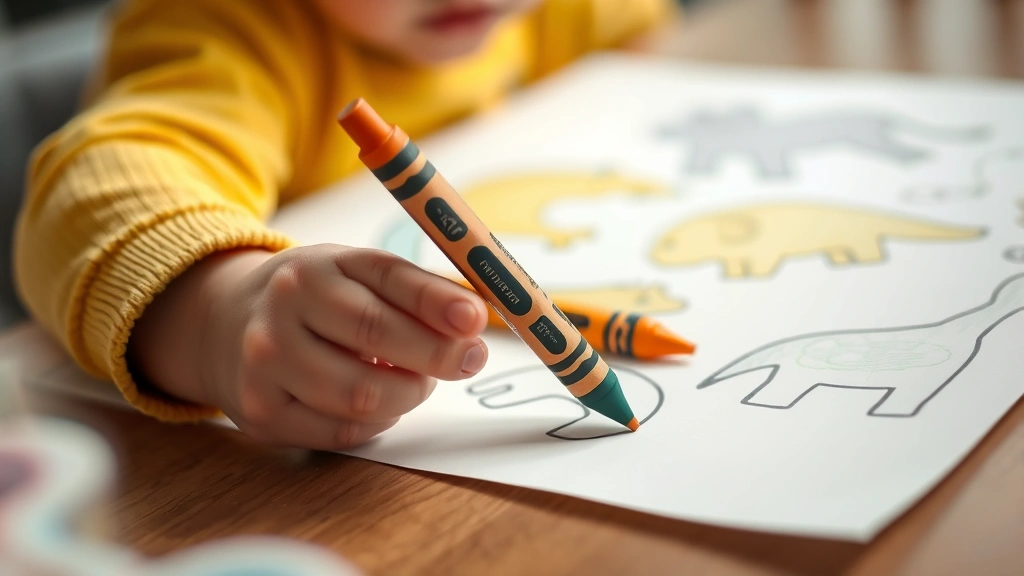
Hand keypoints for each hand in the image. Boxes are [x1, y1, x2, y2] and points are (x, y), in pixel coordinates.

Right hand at [129, 245, 488, 449]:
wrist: (224, 326)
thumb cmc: (314, 300)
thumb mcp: (356, 274)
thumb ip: (415, 292)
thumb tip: (474, 322)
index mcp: (317, 265)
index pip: (386, 277)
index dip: (436, 301)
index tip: (475, 319)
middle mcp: (284, 308)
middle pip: (375, 335)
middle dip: (436, 353)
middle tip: (469, 359)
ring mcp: (266, 364)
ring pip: (362, 395)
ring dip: (408, 394)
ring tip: (416, 382)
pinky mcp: (263, 413)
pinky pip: (342, 431)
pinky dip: (377, 422)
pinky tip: (380, 404)